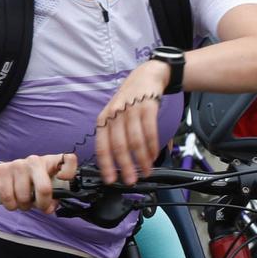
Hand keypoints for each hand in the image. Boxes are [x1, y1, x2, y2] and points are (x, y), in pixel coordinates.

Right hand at [0, 153, 77, 213]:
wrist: (1, 173)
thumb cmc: (27, 181)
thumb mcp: (43, 186)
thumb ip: (52, 198)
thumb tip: (49, 208)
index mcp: (50, 162)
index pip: (69, 159)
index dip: (69, 171)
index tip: (63, 179)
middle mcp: (35, 161)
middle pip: (44, 188)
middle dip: (42, 204)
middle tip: (39, 206)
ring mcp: (18, 164)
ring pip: (24, 197)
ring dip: (24, 206)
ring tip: (23, 202)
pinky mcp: (1, 170)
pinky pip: (8, 197)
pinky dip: (11, 205)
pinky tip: (13, 202)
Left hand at [95, 59, 168, 184]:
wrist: (147, 76)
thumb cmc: (131, 100)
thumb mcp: (116, 114)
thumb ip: (116, 134)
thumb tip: (120, 161)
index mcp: (104, 119)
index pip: (102, 146)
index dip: (106, 164)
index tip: (110, 179)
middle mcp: (115, 114)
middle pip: (119, 146)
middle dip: (125, 166)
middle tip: (131, 180)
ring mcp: (131, 110)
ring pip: (135, 141)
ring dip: (142, 159)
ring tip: (146, 171)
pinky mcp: (147, 106)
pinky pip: (150, 131)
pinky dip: (152, 146)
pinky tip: (154, 156)